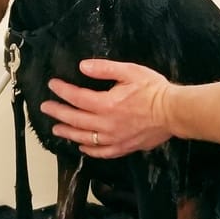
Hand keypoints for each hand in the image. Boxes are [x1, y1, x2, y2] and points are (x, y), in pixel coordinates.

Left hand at [40, 59, 173, 158]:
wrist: (174, 112)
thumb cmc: (154, 90)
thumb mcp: (130, 71)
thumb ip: (105, 69)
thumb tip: (83, 66)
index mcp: (106, 104)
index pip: (77, 97)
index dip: (62, 90)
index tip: (53, 85)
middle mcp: (106, 124)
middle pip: (75, 119)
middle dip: (58, 112)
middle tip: (45, 107)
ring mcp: (114, 138)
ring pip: (84, 138)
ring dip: (68, 132)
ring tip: (56, 128)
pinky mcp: (123, 147)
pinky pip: (101, 152)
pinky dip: (89, 150)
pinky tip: (82, 147)